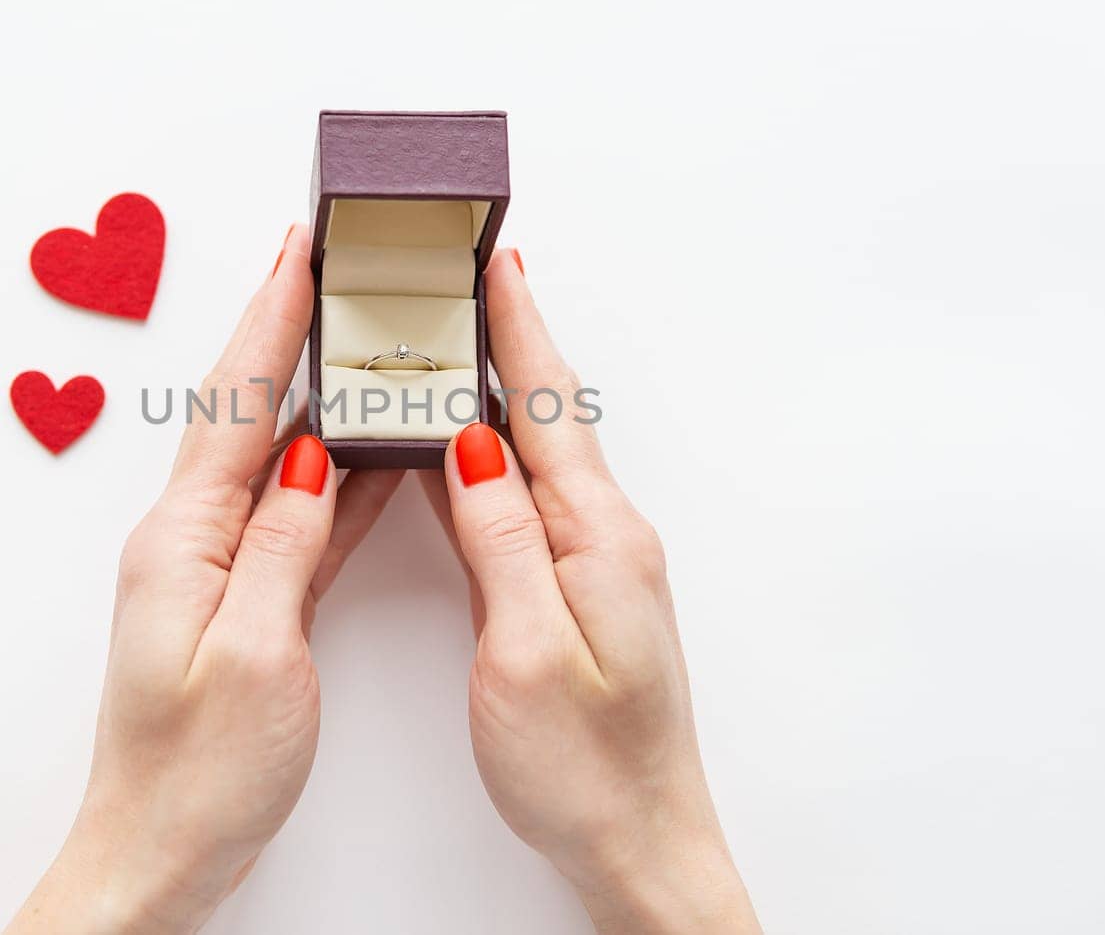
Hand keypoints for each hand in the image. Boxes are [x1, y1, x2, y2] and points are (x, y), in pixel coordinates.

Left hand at [7, 226, 402, 933]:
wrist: (158, 852)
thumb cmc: (198, 773)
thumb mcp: (253, 655)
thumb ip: (281, 548)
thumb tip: (306, 460)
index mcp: (182, 542)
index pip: (235, 407)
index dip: (270, 323)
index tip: (299, 252)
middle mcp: (189, 542)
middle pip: (246, 413)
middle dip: (284, 332)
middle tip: (323, 264)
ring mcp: (215, 571)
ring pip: (275, 460)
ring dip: (312, 395)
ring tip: (355, 336)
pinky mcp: (243, 604)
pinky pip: (295, 519)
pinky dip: (334, 479)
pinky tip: (371, 455)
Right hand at [419, 251, 759, 933]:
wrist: (642, 842)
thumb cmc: (586, 768)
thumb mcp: (528, 651)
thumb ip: (503, 541)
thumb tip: (471, 444)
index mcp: (598, 540)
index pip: (543, 412)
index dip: (517, 332)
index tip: (495, 261)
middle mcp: (606, 539)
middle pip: (544, 419)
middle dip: (508, 341)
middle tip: (472, 275)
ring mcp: (596, 566)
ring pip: (534, 458)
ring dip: (498, 395)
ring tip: (462, 340)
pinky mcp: (579, 595)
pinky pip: (528, 503)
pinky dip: (494, 460)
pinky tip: (467, 451)